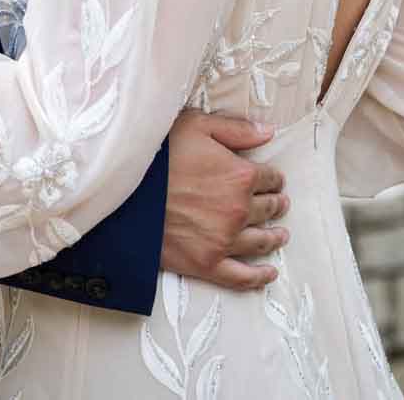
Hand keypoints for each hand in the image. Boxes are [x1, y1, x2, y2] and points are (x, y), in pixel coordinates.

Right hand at [160, 111, 289, 289]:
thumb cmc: (158, 155)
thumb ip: (236, 130)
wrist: (123, 193)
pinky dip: (259, 277)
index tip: (273, 180)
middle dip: (276, 205)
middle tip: (280, 204)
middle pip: (268, 209)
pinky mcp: (207, 264)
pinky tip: (269, 273)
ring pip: (261, 241)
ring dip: (274, 237)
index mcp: (241, 176)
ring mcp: (224, 240)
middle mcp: (239, 210)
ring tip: (280, 235)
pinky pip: (241, 276)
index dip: (274, 178)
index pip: (270, 178)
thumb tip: (268, 132)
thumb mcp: (196, 126)